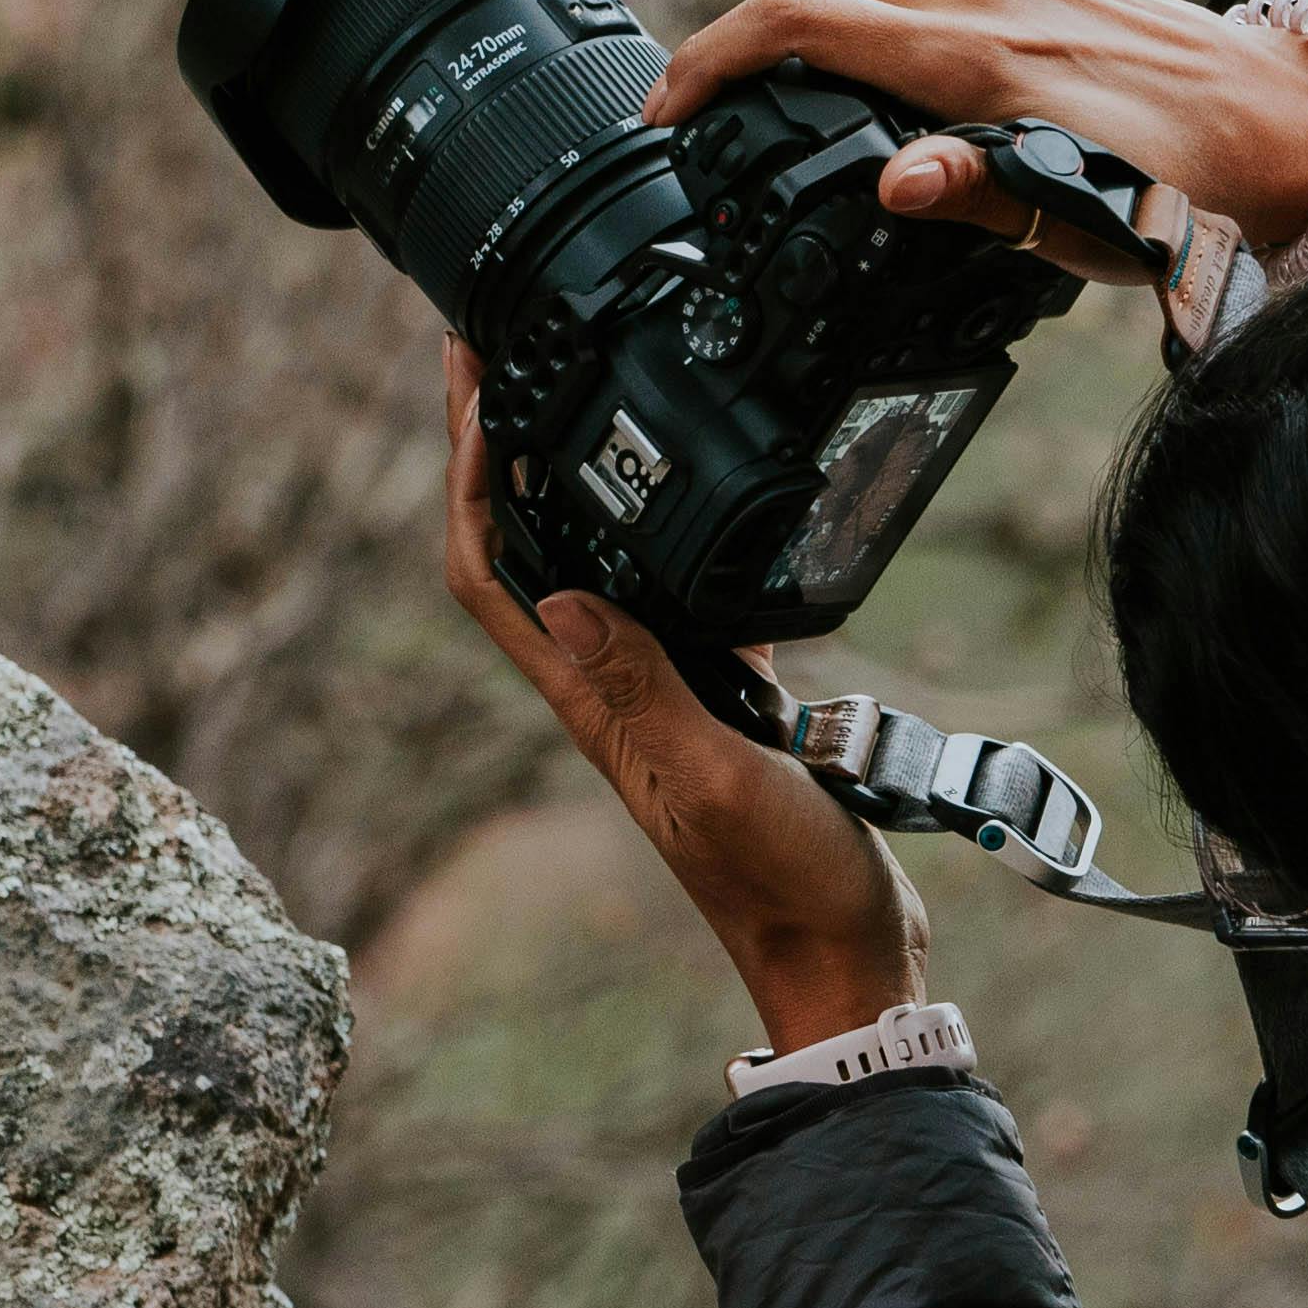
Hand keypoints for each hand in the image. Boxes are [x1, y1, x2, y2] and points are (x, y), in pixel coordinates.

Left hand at [438, 344, 927, 1055]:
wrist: (843, 953)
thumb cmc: (781, 883)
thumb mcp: (712, 777)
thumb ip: (644, 692)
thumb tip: (562, 599)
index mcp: (593, 704)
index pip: (491, 578)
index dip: (464, 482)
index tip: (468, 392)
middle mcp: (613, 691)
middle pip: (525, 551)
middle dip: (496, 454)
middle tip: (494, 355)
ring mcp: (665, 693)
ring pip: (599, 562)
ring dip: (573, 479)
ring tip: (574, 395)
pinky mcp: (724, 698)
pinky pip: (686, 598)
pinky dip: (683, 535)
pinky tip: (713, 495)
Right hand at [641, 0, 1307, 280]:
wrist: (1283, 118)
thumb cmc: (1191, 185)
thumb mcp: (1081, 220)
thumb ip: (976, 196)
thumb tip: (892, 185)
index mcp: (979, 51)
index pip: (802, 25)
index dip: (715, 63)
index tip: (667, 110)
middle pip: (816, 3)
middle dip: (744, 59)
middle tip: (701, 125)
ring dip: (805, 46)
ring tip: (772, 113)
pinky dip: (864, 32)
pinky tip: (860, 82)